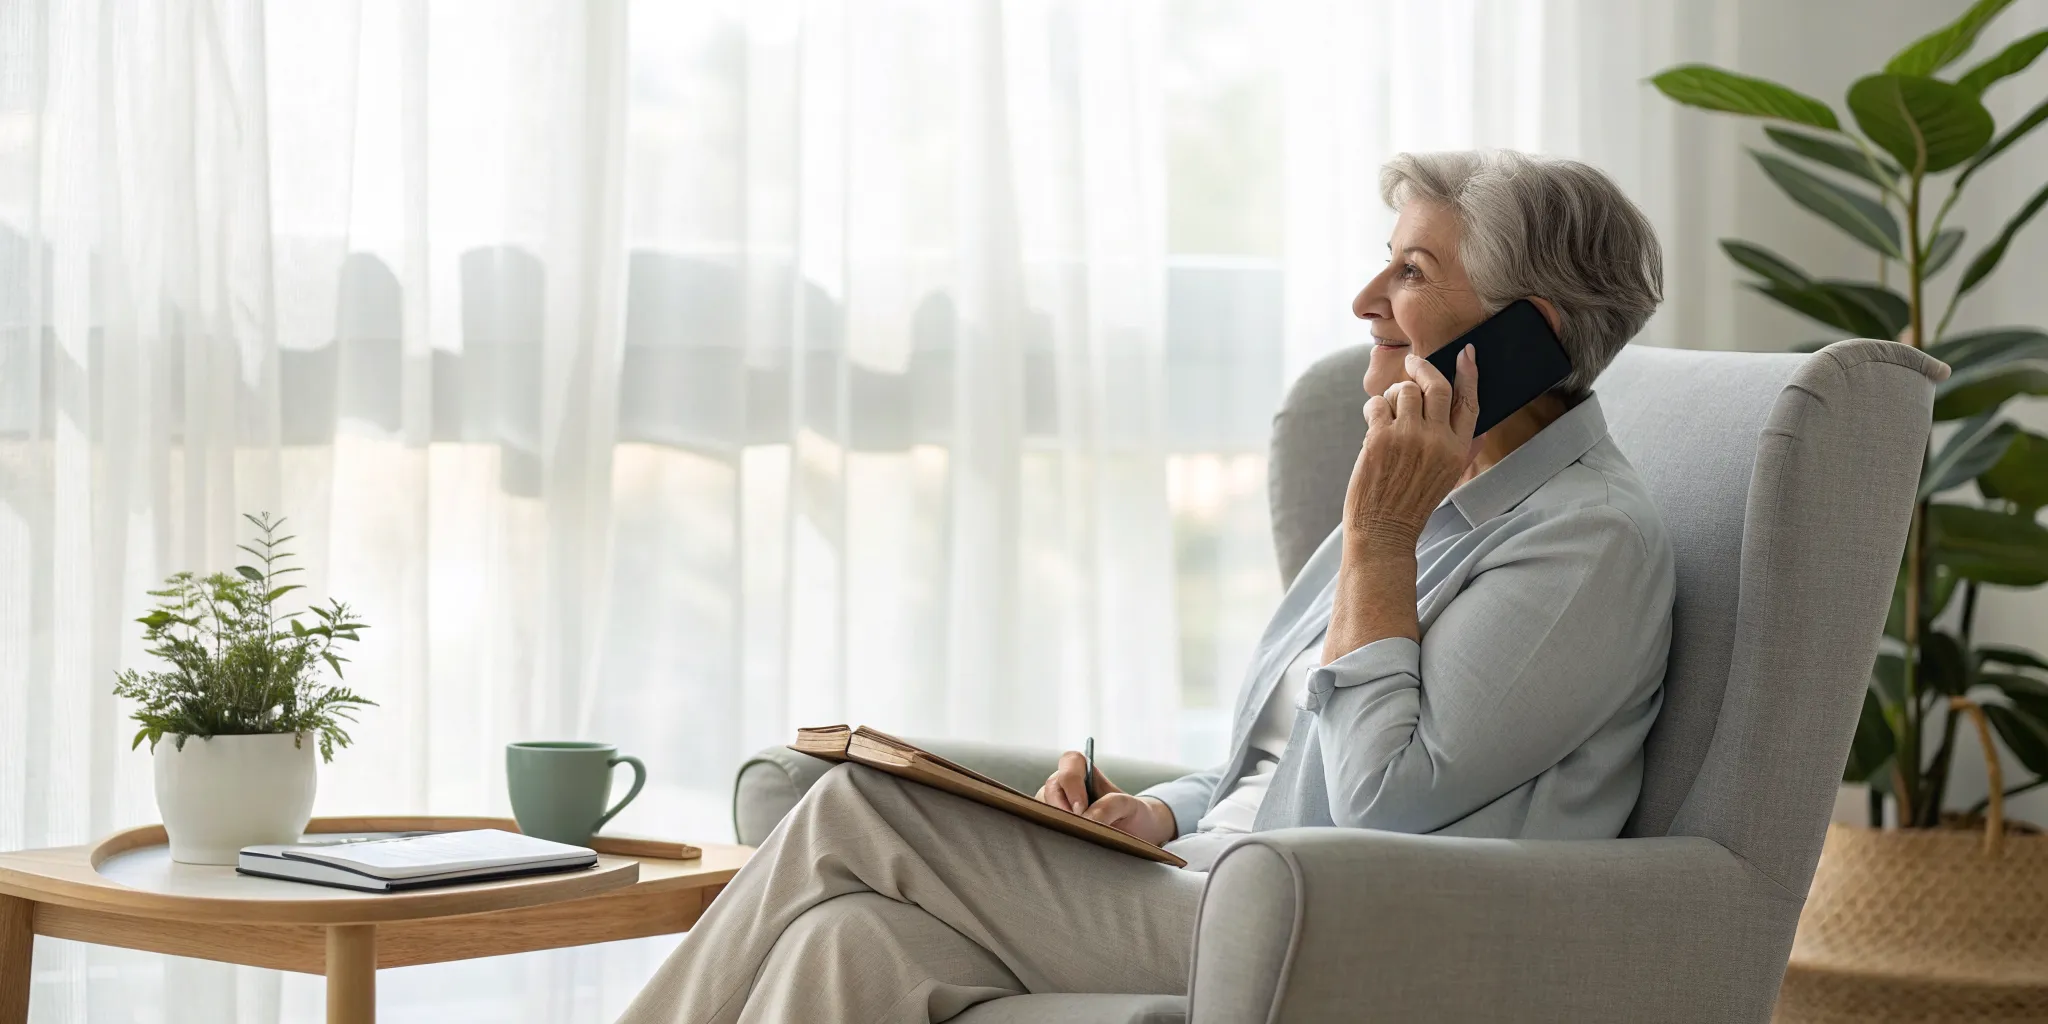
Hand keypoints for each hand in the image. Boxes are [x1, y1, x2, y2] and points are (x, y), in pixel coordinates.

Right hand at [1034, 751, 1176, 845]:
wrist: (1133, 834)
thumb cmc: (1131, 813)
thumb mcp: (1129, 806)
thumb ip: (1111, 805)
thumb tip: (1087, 819)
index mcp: (1083, 770)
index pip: (1070, 763)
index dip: (1072, 783)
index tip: (1082, 808)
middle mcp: (1064, 785)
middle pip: (1050, 788)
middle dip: (1060, 809)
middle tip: (1076, 829)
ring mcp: (1054, 804)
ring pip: (1041, 808)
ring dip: (1055, 824)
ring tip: (1074, 840)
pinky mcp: (1050, 824)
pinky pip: (1041, 826)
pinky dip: (1052, 835)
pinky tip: (1066, 846)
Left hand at [1342, 348, 1478, 549]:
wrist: (1384, 530)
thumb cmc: (1411, 503)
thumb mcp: (1448, 477)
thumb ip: (1463, 450)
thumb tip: (1481, 427)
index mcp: (1457, 449)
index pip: (1469, 402)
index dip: (1469, 374)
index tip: (1466, 353)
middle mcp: (1437, 440)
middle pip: (1436, 386)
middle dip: (1422, 367)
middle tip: (1412, 363)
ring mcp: (1408, 437)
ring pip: (1405, 391)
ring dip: (1393, 394)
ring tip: (1388, 412)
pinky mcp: (1380, 439)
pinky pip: (1377, 404)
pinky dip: (1373, 409)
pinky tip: (1373, 424)